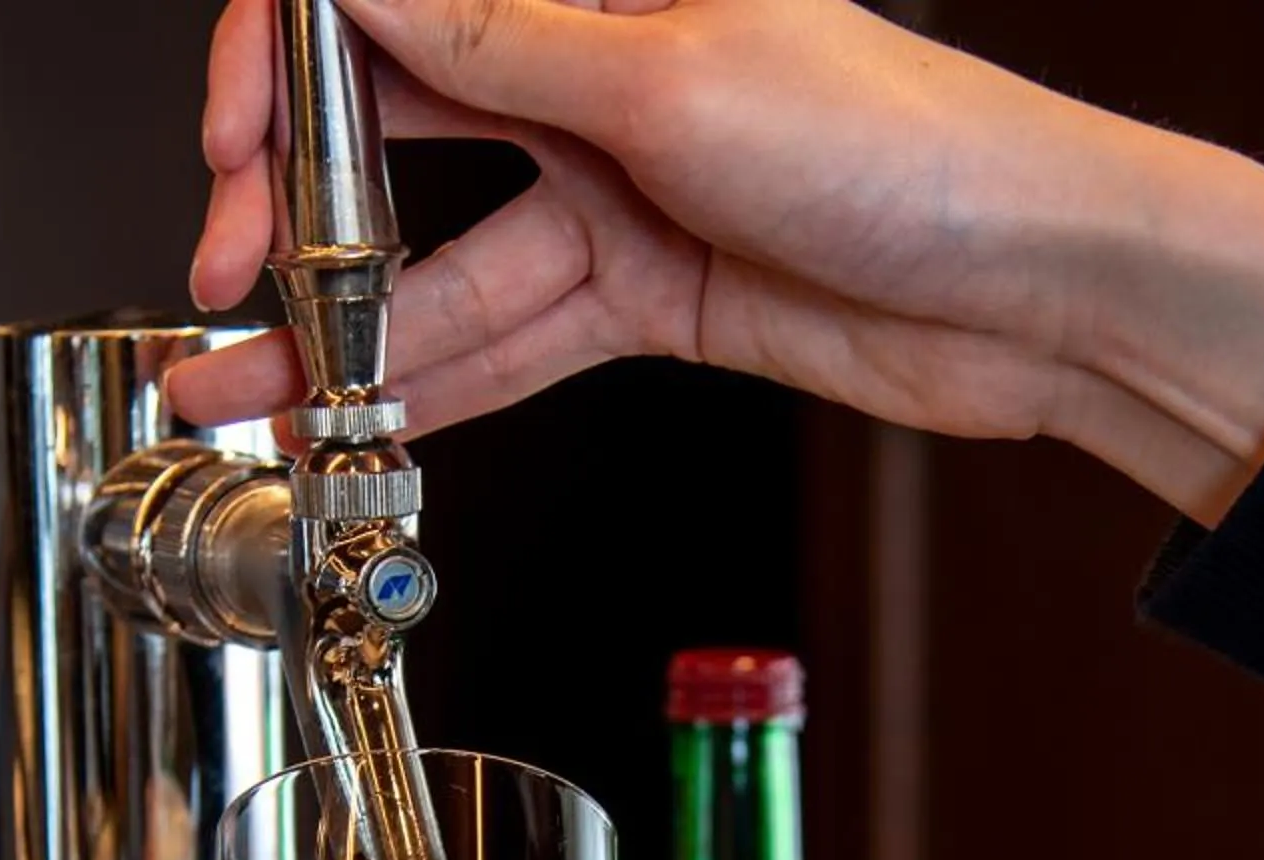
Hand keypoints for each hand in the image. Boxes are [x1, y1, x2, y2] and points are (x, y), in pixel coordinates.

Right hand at [174, 0, 1263, 520]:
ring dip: (333, 330)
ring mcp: (617, 192)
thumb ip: (495, 45)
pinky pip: (507, 340)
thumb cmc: (910, 146)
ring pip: (438, 262)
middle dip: (291, 214)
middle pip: (394, 136)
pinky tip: (344, 414)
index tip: (231, 144)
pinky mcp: (646, 296)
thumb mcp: (669, 78)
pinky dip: (425, 385)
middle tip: (221, 279)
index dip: (286, 68)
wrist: (1043, 289)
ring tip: (234, 385)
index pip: (390, 8)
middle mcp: (594, 79)